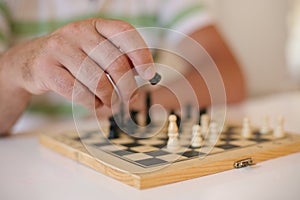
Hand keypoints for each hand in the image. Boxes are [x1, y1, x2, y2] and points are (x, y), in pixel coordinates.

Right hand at [1, 18, 154, 108]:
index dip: (141, 54)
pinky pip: (79, 93)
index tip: (148, 74)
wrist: (32, 61)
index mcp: (95, 25)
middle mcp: (78, 32)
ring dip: (111, 99)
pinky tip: (95, 104)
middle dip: (128, 87)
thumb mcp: (96, 51)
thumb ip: (120, 59)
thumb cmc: (74, 58)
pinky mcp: (46, 69)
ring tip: (111, 104)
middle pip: (116, 63)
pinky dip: (93, 104)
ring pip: (99, 82)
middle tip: (131, 99)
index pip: (125, 32)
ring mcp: (59, 49)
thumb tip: (146, 76)